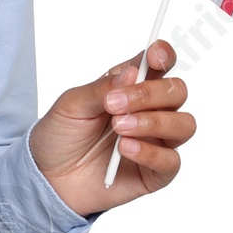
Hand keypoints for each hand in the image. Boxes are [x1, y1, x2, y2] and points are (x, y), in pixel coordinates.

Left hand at [28, 40, 196, 217]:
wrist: (48, 177)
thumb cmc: (61, 136)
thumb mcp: (71, 105)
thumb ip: (102, 88)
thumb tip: (131, 72)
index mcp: (131, 88)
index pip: (159, 65)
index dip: (163, 56)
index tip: (154, 55)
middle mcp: (150, 112)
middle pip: (176, 92)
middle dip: (149, 94)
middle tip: (114, 105)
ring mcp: (156, 142)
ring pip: (184, 124)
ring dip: (153, 122)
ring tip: (118, 127)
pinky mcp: (155, 172)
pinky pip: (171, 161)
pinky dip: (149, 152)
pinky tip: (124, 148)